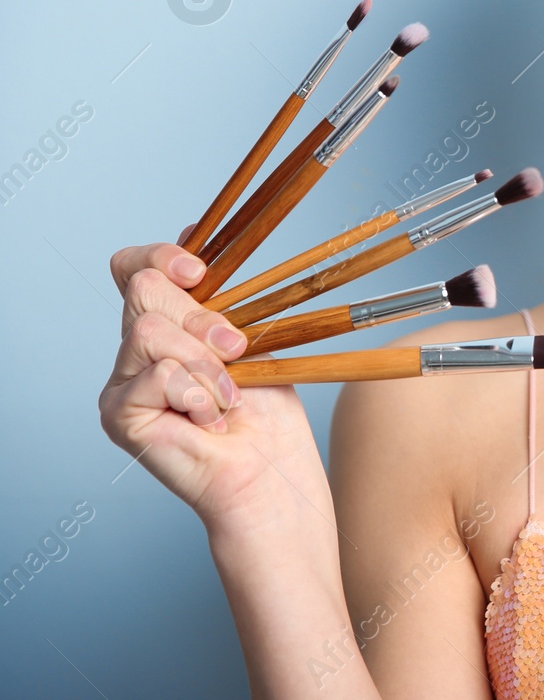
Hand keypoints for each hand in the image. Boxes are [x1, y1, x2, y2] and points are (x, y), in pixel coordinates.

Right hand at [99, 234, 332, 534]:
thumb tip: (192, 229)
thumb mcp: (249, 335)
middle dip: (201, 318)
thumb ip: (218, 293)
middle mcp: (135, 350)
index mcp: (167, 324)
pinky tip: (208, 417)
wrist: (269, 470)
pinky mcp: (117, 413)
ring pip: (149, 330)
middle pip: (143, 290)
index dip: (160, 257)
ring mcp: (121, 382)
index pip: (134, 268)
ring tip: (227, 395)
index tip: (199, 271)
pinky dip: (197, 393)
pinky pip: (156, 375)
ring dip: (205, 362)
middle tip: (235, 352)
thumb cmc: (265, 409)